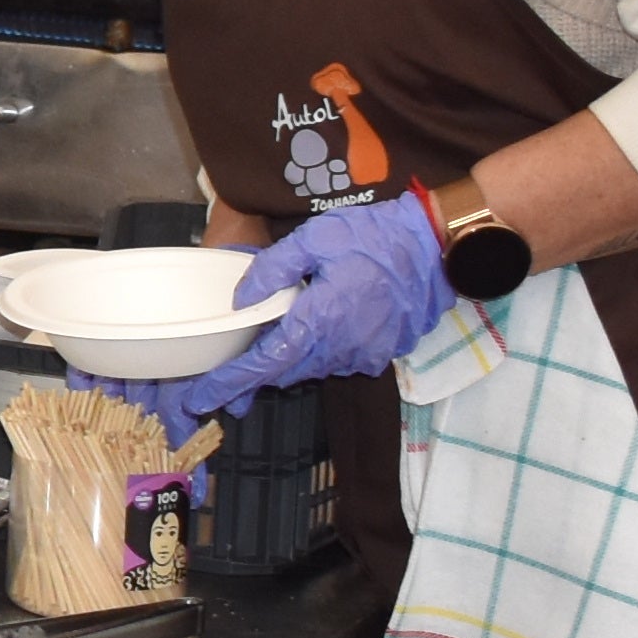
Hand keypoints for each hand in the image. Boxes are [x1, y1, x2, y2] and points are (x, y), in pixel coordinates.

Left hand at [80, 197, 452, 426]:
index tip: (199, 399)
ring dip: (285, 365)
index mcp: (318, 321)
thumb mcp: (315, 238)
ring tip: (261, 356)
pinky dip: (317, 355)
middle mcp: (339, 349)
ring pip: (309, 370)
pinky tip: (310, 337)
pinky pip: (336, 363)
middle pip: (283, 374)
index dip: (228, 383)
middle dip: (250, 380)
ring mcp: (363, 356)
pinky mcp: (380, 355)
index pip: (263, 364)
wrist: (438, 250)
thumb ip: (273, 268)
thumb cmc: (375, 237)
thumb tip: (241, 298)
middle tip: (220, 383)